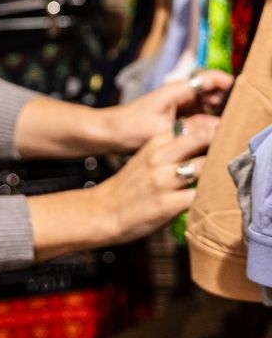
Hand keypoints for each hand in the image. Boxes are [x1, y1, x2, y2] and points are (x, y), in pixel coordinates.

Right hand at [92, 113, 219, 244]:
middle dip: (222, 141)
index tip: (226, 132)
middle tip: (234, 146)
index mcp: (154, 144)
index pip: (190, 127)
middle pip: (200, 139)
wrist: (104, 210)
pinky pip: (198, 196)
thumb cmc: (128, 186)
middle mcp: (159, 158)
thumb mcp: (145, 159)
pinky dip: (210, 196)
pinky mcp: (167, 204)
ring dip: (219, 169)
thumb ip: (169, 151)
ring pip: (203, 166)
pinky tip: (215, 198)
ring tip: (229, 173)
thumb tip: (201, 146)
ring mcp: (163, 180)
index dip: (212, 127)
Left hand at [107, 70, 232, 152]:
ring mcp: (177, 106)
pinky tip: (216, 136)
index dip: (228, 84)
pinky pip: (199, 117)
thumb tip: (219, 128)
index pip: (209, 79)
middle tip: (242, 116)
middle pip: (212, 92)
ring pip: (207, 106)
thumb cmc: (129, 128)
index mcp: (176, 90)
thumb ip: (192, 129)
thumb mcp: (163, 130)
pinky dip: (209, 123)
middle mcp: (178, 94)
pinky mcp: (175, 118)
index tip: (244, 94)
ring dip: (219, 114)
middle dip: (228, 101)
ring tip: (233, 127)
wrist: (108, 133)